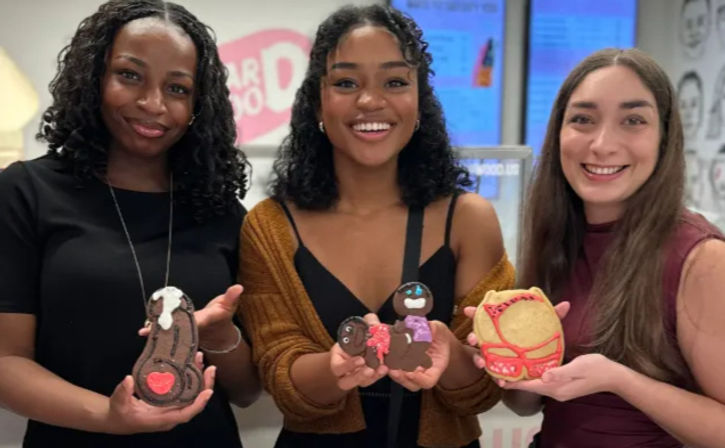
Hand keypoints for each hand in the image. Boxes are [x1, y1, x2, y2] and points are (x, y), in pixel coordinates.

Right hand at [106, 352, 214, 433]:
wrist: (117, 418)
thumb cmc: (119, 413)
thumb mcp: (118, 403)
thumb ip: (123, 392)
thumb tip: (129, 380)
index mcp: (161, 420)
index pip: (185, 414)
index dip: (198, 404)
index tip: (208, 392)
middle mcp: (171, 415)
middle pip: (194, 402)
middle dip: (204, 385)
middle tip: (210, 368)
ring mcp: (172, 408)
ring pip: (192, 394)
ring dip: (199, 378)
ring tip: (201, 361)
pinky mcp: (170, 401)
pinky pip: (185, 390)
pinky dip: (190, 377)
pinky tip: (191, 364)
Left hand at [139, 285, 242, 349]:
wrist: (218, 332)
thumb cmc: (222, 316)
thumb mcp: (228, 306)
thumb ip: (231, 297)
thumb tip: (238, 287)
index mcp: (200, 322)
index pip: (188, 323)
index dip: (176, 324)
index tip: (168, 325)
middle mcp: (190, 329)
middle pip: (174, 331)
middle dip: (160, 331)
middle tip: (144, 332)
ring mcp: (183, 332)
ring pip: (168, 333)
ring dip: (156, 333)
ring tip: (142, 332)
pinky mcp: (179, 332)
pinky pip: (167, 332)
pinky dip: (157, 331)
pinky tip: (144, 331)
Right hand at [330, 313, 387, 390]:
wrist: (366, 341)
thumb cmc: (358, 334)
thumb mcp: (360, 327)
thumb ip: (368, 323)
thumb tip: (375, 324)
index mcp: (337, 358)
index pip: (337, 366)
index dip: (347, 365)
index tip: (360, 360)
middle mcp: (344, 372)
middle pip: (346, 382)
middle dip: (358, 377)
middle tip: (370, 369)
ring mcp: (355, 377)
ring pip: (360, 383)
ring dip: (372, 378)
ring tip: (382, 369)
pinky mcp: (367, 378)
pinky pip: (371, 380)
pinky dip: (379, 375)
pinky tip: (385, 368)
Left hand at [388, 320, 450, 391]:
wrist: (434, 336)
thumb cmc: (439, 335)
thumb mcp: (439, 330)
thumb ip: (435, 330)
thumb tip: (429, 327)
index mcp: (436, 367)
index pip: (428, 381)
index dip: (419, 379)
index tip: (410, 373)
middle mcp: (424, 372)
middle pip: (412, 383)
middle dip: (401, 378)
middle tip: (393, 370)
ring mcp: (413, 370)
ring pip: (402, 378)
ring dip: (393, 373)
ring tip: (387, 363)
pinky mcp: (403, 364)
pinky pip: (396, 368)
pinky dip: (390, 363)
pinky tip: (385, 354)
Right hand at [463, 301, 570, 370]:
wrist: (545, 362)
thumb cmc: (539, 338)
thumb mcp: (546, 326)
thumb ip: (553, 315)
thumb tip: (566, 304)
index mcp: (501, 326)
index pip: (484, 317)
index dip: (475, 313)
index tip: (468, 310)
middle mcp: (494, 340)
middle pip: (477, 336)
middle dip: (472, 336)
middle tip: (474, 339)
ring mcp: (495, 355)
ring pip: (481, 356)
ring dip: (478, 360)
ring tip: (482, 363)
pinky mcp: (502, 370)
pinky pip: (495, 375)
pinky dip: (497, 379)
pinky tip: (502, 382)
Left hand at [497, 353, 623, 400]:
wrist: (614, 376)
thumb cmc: (597, 368)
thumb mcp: (579, 366)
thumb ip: (560, 372)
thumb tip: (543, 377)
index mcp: (557, 388)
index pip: (530, 386)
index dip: (514, 382)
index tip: (498, 377)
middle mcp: (555, 392)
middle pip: (530, 386)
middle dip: (515, 379)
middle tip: (498, 367)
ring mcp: (559, 390)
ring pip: (536, 384)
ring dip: (523, 376)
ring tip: (508, 366)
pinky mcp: (562, 385)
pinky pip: (543, 381)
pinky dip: (533, 375)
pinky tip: (528, 366)